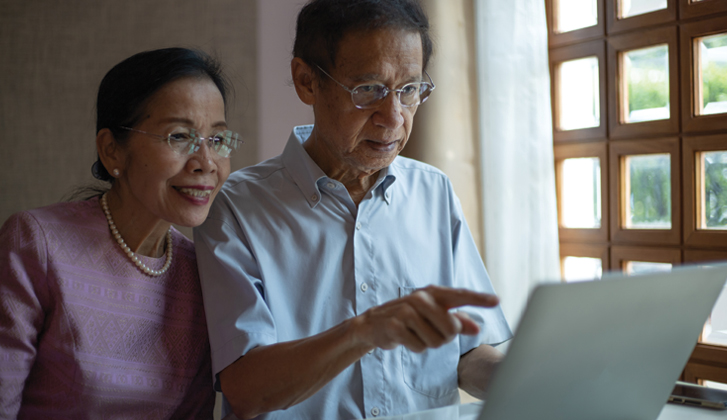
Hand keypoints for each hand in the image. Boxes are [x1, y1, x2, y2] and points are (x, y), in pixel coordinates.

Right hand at [353, 285, 498, 352]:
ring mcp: (407, 311)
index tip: (497, 300)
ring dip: (428, 343)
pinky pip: (420, 347)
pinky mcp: (396, 325)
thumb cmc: (409, 318)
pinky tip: (406, 338)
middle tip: (430, 331)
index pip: (460, 295)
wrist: (374, 323)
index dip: (479, 299)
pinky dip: (416, 348)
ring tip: (416, 333)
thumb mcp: (433, 316)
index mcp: (433, 293)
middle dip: (444, 337)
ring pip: (436, 341)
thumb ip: (457, 321)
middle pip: (451, 329)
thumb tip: (477, 328)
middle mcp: (421, 298)